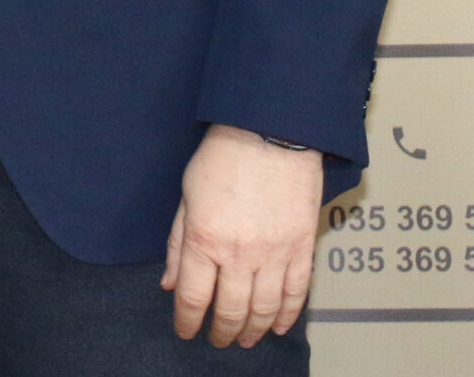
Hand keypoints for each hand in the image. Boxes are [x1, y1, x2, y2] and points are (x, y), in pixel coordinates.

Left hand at [162, 124, 322, 347]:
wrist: (270, 133)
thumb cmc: (222, 158)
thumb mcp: (187, 197)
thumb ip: (178, 243)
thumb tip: (170, 284)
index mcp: (205, 239)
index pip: (194, 297)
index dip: (188, 321)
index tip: (186, 332)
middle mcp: (240, 253)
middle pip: (231, 309)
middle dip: (222, 331)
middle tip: (217, 340)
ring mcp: (275, 253)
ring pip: (265, 308)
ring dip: (254, 330)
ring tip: (245, 340)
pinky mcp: (303, 247)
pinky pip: (297, 291)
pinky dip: (288, 314)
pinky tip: (279, 326)